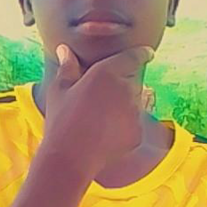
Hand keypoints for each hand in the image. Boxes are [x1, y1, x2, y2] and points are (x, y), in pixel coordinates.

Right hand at [42, 42, 155, 178]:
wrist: (71, 157)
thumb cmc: (61, 121)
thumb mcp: (59, 91)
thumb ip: (67, 67)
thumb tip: (65, 50)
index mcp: (106, 72)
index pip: (134, 56)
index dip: (142, 53)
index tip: (148, 53)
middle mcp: (125, 88)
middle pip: (134, 80)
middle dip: (124, 84)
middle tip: (102, 98)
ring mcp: (134, 111)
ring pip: (135, 102)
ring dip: (124, 105)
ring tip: (100, 118)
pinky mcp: (138, 131)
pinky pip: (135, 123)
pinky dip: (125, 125)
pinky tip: (105, 133)